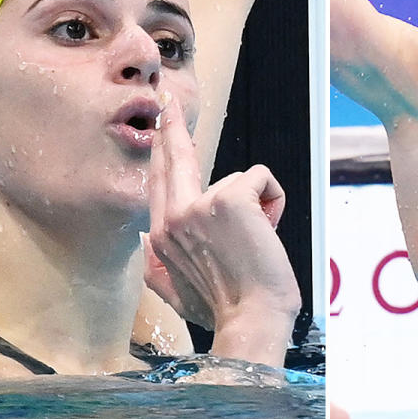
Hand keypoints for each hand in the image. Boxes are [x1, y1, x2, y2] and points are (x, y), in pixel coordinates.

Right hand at [142, 95, 300, 365]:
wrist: (252, 319)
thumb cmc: (223, 308)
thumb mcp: (173, 291)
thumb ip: (154, 265)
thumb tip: (143, 244)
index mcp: (159, 236)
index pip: (159, 179)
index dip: (161, 148)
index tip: (160, 123)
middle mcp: (173, 216)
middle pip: (175, 157)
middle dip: (172, 125)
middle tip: (170, 99)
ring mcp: (200, 205)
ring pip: (237, 179)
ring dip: (258, 205)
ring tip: (258, 241)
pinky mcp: (231, 199)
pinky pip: (261, 178)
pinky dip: (274, 199)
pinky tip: (270, 228)